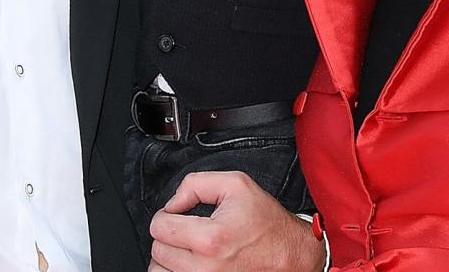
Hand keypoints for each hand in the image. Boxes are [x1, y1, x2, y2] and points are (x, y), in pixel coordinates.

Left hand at [148, 171, 324, 271]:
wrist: (291, 255)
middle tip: (187, 230)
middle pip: (157, 252)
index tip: (178, 215)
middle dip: (168, 236)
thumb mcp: (236, 185)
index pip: (159, 227)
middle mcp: (205, 269)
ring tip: (187, 249)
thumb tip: (172, 203)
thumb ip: (195, 184)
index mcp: (210, 238)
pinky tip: (190, 263)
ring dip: (169, 258)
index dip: (166, 214)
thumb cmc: (267, 223)